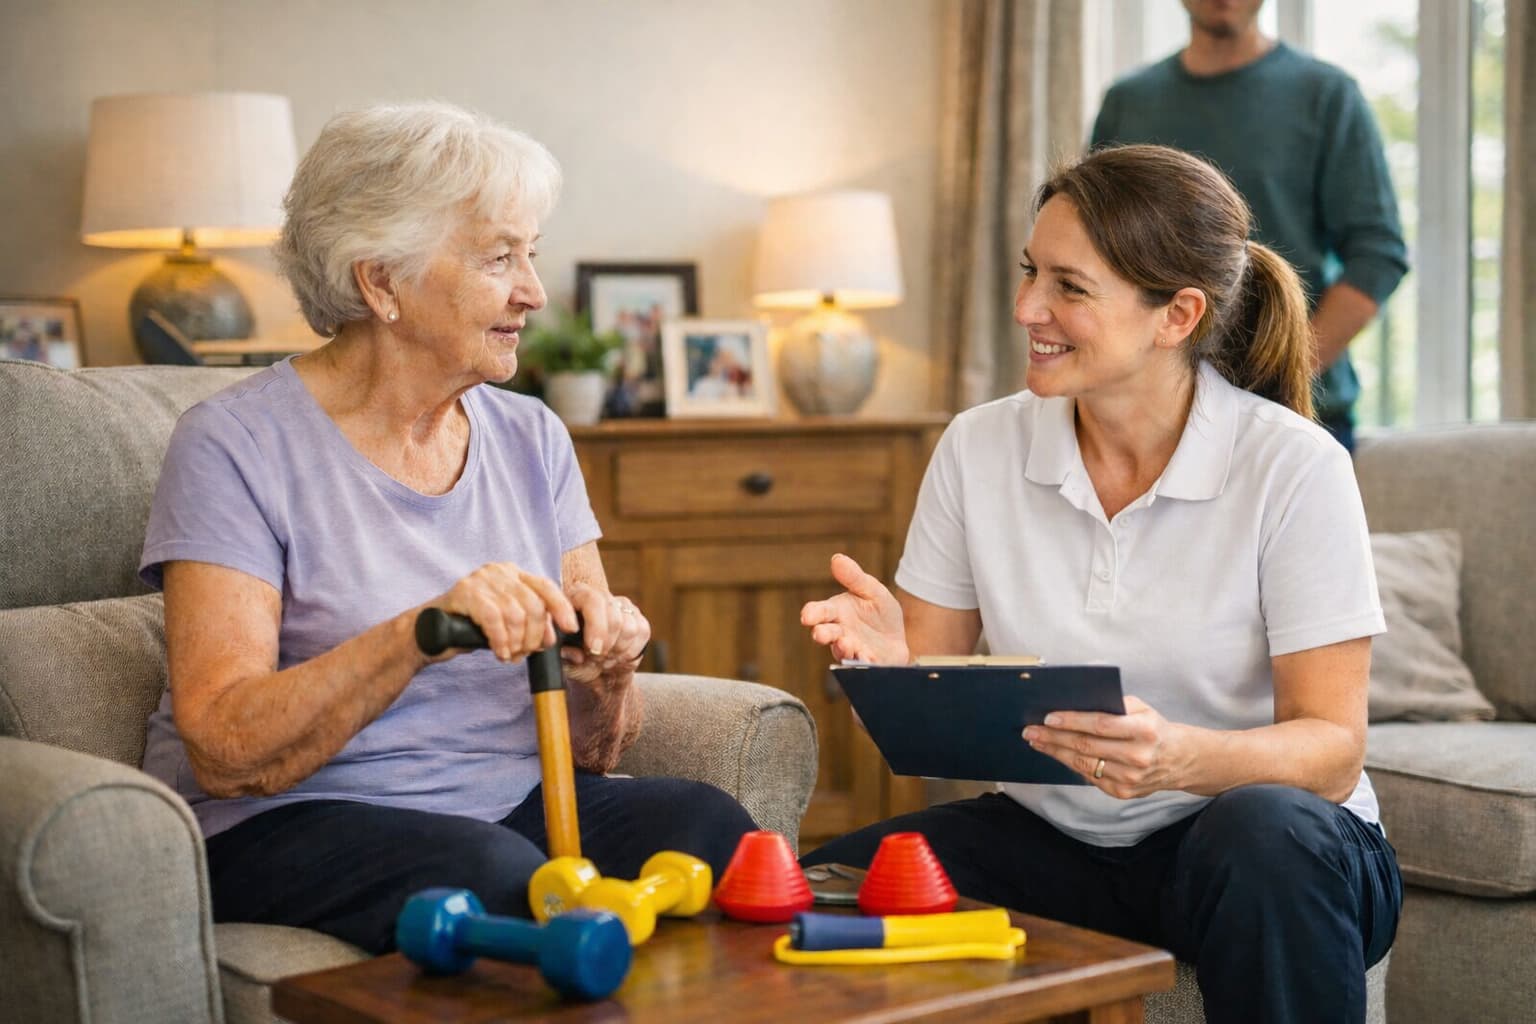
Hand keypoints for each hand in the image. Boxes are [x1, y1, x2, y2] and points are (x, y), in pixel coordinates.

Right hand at [427, 563, 577, 662]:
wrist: (429, 632)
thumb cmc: (471, 627)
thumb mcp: (507, 622)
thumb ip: (529, 624)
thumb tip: (552, 638)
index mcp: (513, 573)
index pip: (546, 586)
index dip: (561, 608)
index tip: (570, 629)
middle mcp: (500, 571)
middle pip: (534, 604)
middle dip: (534, 635)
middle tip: (525, 653)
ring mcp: (481, 579)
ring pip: (516, 614)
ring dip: (517, 642)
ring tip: (510, 655)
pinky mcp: (465, 592)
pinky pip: (494, 619)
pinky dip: (501, 640)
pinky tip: (500, 652)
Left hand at [559, 583, 650, 688]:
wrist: (599, 673)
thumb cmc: (578, 664)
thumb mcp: (567, 665)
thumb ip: (568, 660)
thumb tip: (574, 654)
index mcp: (575, 598)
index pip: (592, 600)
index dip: (596, 626)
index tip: (593, 649)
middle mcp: (601, 597)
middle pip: (614, 618)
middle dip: (607, 645)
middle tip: (597, 660)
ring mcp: (622, 606)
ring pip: (629, 628)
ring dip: (617, 650)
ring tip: (605, 660)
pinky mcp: (639, 618)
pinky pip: (641, 633)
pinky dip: (630, 652)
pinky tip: (618, 657)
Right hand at [799, 553, 909, 664]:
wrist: (899, 636)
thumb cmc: (879, 612)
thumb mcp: (872, 590)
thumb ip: (854, 577)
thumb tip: (837, 558)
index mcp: (836, 612)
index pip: (819, 612)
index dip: (812, 614)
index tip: (807, 616)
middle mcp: (840, 633)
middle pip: (826, 633)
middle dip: (822, 633)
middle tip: (820, 633)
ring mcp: (852, 650)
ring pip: (842, 652)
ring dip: (842, 649)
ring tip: (846, 643)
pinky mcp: (868, 663)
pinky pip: (863, 665)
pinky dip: (863, 663)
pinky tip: (867, 658)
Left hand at [1022, 696, 1190, 798]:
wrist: (1178, 760)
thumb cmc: (1153, 728)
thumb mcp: (1142, 708)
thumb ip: (1113, 704)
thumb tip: (1074, 702)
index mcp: (1144, 731)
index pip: (1100, 725)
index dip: (1072, 721)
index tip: (1048, 717)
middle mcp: (1137, 757)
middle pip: (1087, 746)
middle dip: (1054, 737)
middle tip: (1030, 730)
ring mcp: (1129, 779)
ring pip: (1083, 764)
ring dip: (1055, 752)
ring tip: (1037, 741)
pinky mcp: (1122, 793)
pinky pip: (1088, 777)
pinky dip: (1070, 764)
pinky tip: (1056, 753)